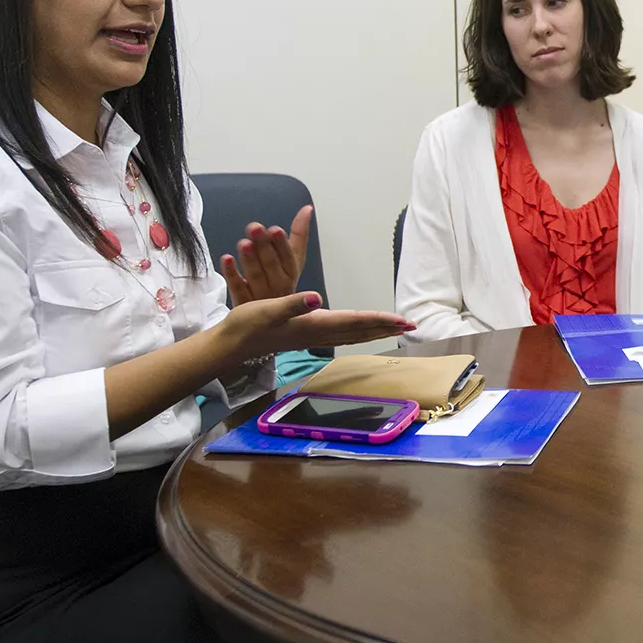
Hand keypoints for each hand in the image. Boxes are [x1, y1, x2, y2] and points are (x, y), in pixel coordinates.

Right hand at [215, 291, 413, 359]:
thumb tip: (316, 297)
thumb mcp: (267, 310)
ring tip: (394, 328)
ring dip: (375, 330)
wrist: (231, 345)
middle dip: (386, 327)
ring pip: (353, 334)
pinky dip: (358, 332)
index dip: (380, 319)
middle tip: (411, 325)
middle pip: (360, 330)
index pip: (356, 321)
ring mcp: (313, 336)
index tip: (404, 321)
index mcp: (314, 324)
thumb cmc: (247, 325)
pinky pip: (342, 335)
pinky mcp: (306, 335)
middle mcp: (318, 333)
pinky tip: (361, 330)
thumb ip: (292, 303)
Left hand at [222, 205, 312, 306]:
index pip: (289, 258)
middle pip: (271, 265)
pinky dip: (232, 274)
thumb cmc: (281, 285)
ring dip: (249, 259)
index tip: (275, 229)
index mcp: (291, 274)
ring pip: (255, 276)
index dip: (282, 244)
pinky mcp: (244, 303)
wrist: (268, 321)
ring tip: (243, 243)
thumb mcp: (293, 261)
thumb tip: (307, 208)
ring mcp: (261, 297)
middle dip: (263, 246)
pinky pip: (237, 288)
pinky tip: (227, 259)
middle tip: (255, 228)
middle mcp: (278, 286)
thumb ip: (299, 235)